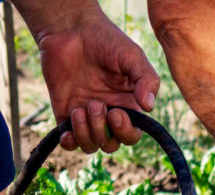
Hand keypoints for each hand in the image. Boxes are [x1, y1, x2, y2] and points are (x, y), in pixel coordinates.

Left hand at [36, 13, 159, 152]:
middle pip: (111, 144)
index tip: (116, 112)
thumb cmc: (106, 41)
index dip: (125, 131)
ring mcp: (86, 116)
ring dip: (86, 133)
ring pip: (91, 145)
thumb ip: (146, 80)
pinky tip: (67, 132)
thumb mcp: (133, 56)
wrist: (71, 30)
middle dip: (103, 131)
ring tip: (80, 108)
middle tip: (95, 105)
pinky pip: (69, 141)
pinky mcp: (65, 113)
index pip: (131, 135)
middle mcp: (108, 115)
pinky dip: (69, 143)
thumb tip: (149, 106)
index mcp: (128, 106)